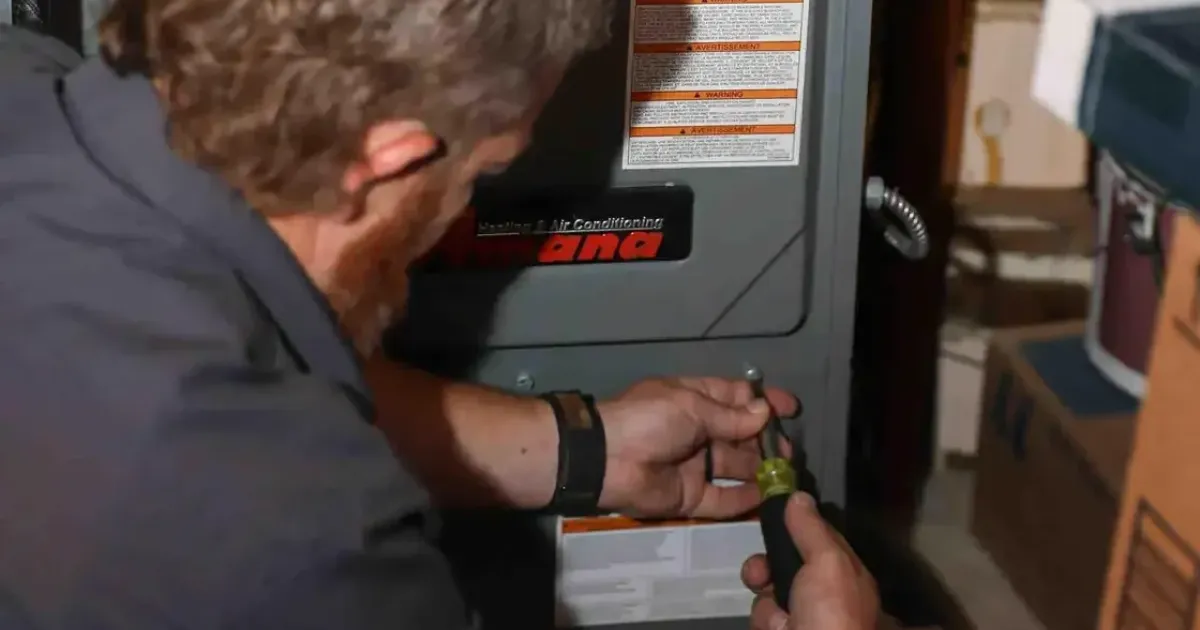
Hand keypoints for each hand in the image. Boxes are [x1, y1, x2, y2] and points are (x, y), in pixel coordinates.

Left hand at [596, 376, 798, 518]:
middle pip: (740, 435)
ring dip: (761, 470)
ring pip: (735, 467)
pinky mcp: (690, 497)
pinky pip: (722, 499)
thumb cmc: (649, 420)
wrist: (606, 460)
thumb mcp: (692, 407)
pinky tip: (767, 497)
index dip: (763, 402)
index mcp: (694, 400)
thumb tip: (764, 413)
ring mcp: (694, 466)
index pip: (735, 398)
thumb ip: (730, 416)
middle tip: (788, 450)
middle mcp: (697, 432)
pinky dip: (744, 499)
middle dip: (766, 440)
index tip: (791, 408)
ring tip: (786, 473)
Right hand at [742, 494, 878, 629]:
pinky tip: (780, 629)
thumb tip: (799, 496)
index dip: (796, 525)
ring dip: (767, 602)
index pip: (818, 538)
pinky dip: (768, 623)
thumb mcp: (827, 562)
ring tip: (780, 617)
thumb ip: (811, 529)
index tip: (772, 512)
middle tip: (760, 572)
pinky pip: (765, 618)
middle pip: (786, 564)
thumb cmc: (831, 613)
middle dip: (767, 566)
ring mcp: (804, 618)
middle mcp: (826, 594)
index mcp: (846, 573)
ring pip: (769, 593)